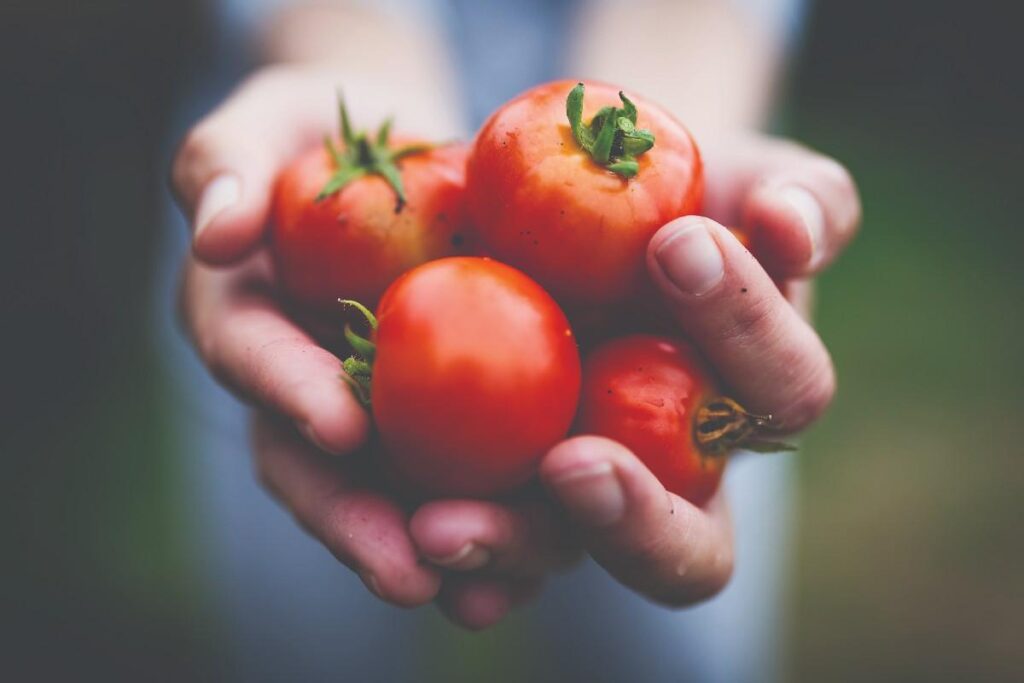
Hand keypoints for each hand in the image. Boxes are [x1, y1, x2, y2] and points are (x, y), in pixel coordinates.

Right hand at [172, 67, 481, 619]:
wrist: (404, 155)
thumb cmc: (324, 134)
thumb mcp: (267, 122)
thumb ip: (225, 164)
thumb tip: (218, 231)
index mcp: (252, 324)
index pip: (254, 361)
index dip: (288, 394)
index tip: (339, 423)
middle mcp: (307, 389)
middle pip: (318, 472)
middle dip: (359, 525)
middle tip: (408, 570)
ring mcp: (378, 414)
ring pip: (397, 496)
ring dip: (443, 551)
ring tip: (493, 589)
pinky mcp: (452, 419)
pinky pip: (474, 477)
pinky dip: (509, 520)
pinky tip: (554, 552)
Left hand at [416, 133, 860, 614]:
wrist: (594, 205)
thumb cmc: (695, 197)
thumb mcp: (759, 181)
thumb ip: (808, 201)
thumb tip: (791, 226)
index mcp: (758, 403)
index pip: (782, 391)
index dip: (744, 329)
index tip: (675, 241)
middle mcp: (679, 476)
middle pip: (684, 549)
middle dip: (634, 521)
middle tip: (569, 465)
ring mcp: (586, 489)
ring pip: (562, 554)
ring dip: (509, 547)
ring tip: (440, 527)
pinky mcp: (501, 480)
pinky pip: (479, 534)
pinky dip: (447, 553)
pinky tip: (403, 532)